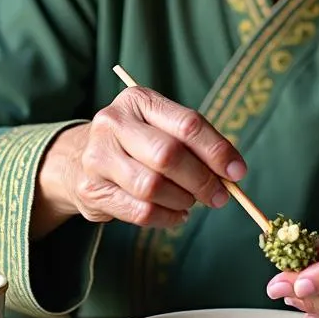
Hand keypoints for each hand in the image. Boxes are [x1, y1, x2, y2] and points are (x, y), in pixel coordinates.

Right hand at [32, 86, 246, 236]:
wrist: (80, 158)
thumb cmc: (138, 142)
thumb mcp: (164, 128)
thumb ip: (197, 144)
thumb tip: (233, 172)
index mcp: (138, 100)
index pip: (187, 124)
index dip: (217, 151)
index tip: (237, 172)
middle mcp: (113, 123)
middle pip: (168, 155)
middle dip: (201, 180)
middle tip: (220, 196)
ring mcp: (97, 156)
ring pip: (152, 186)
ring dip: (183, 199)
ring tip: (191, 201)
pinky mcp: (91, 190)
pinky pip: (140, 211)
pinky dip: (167, 217)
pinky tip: (177, 214)